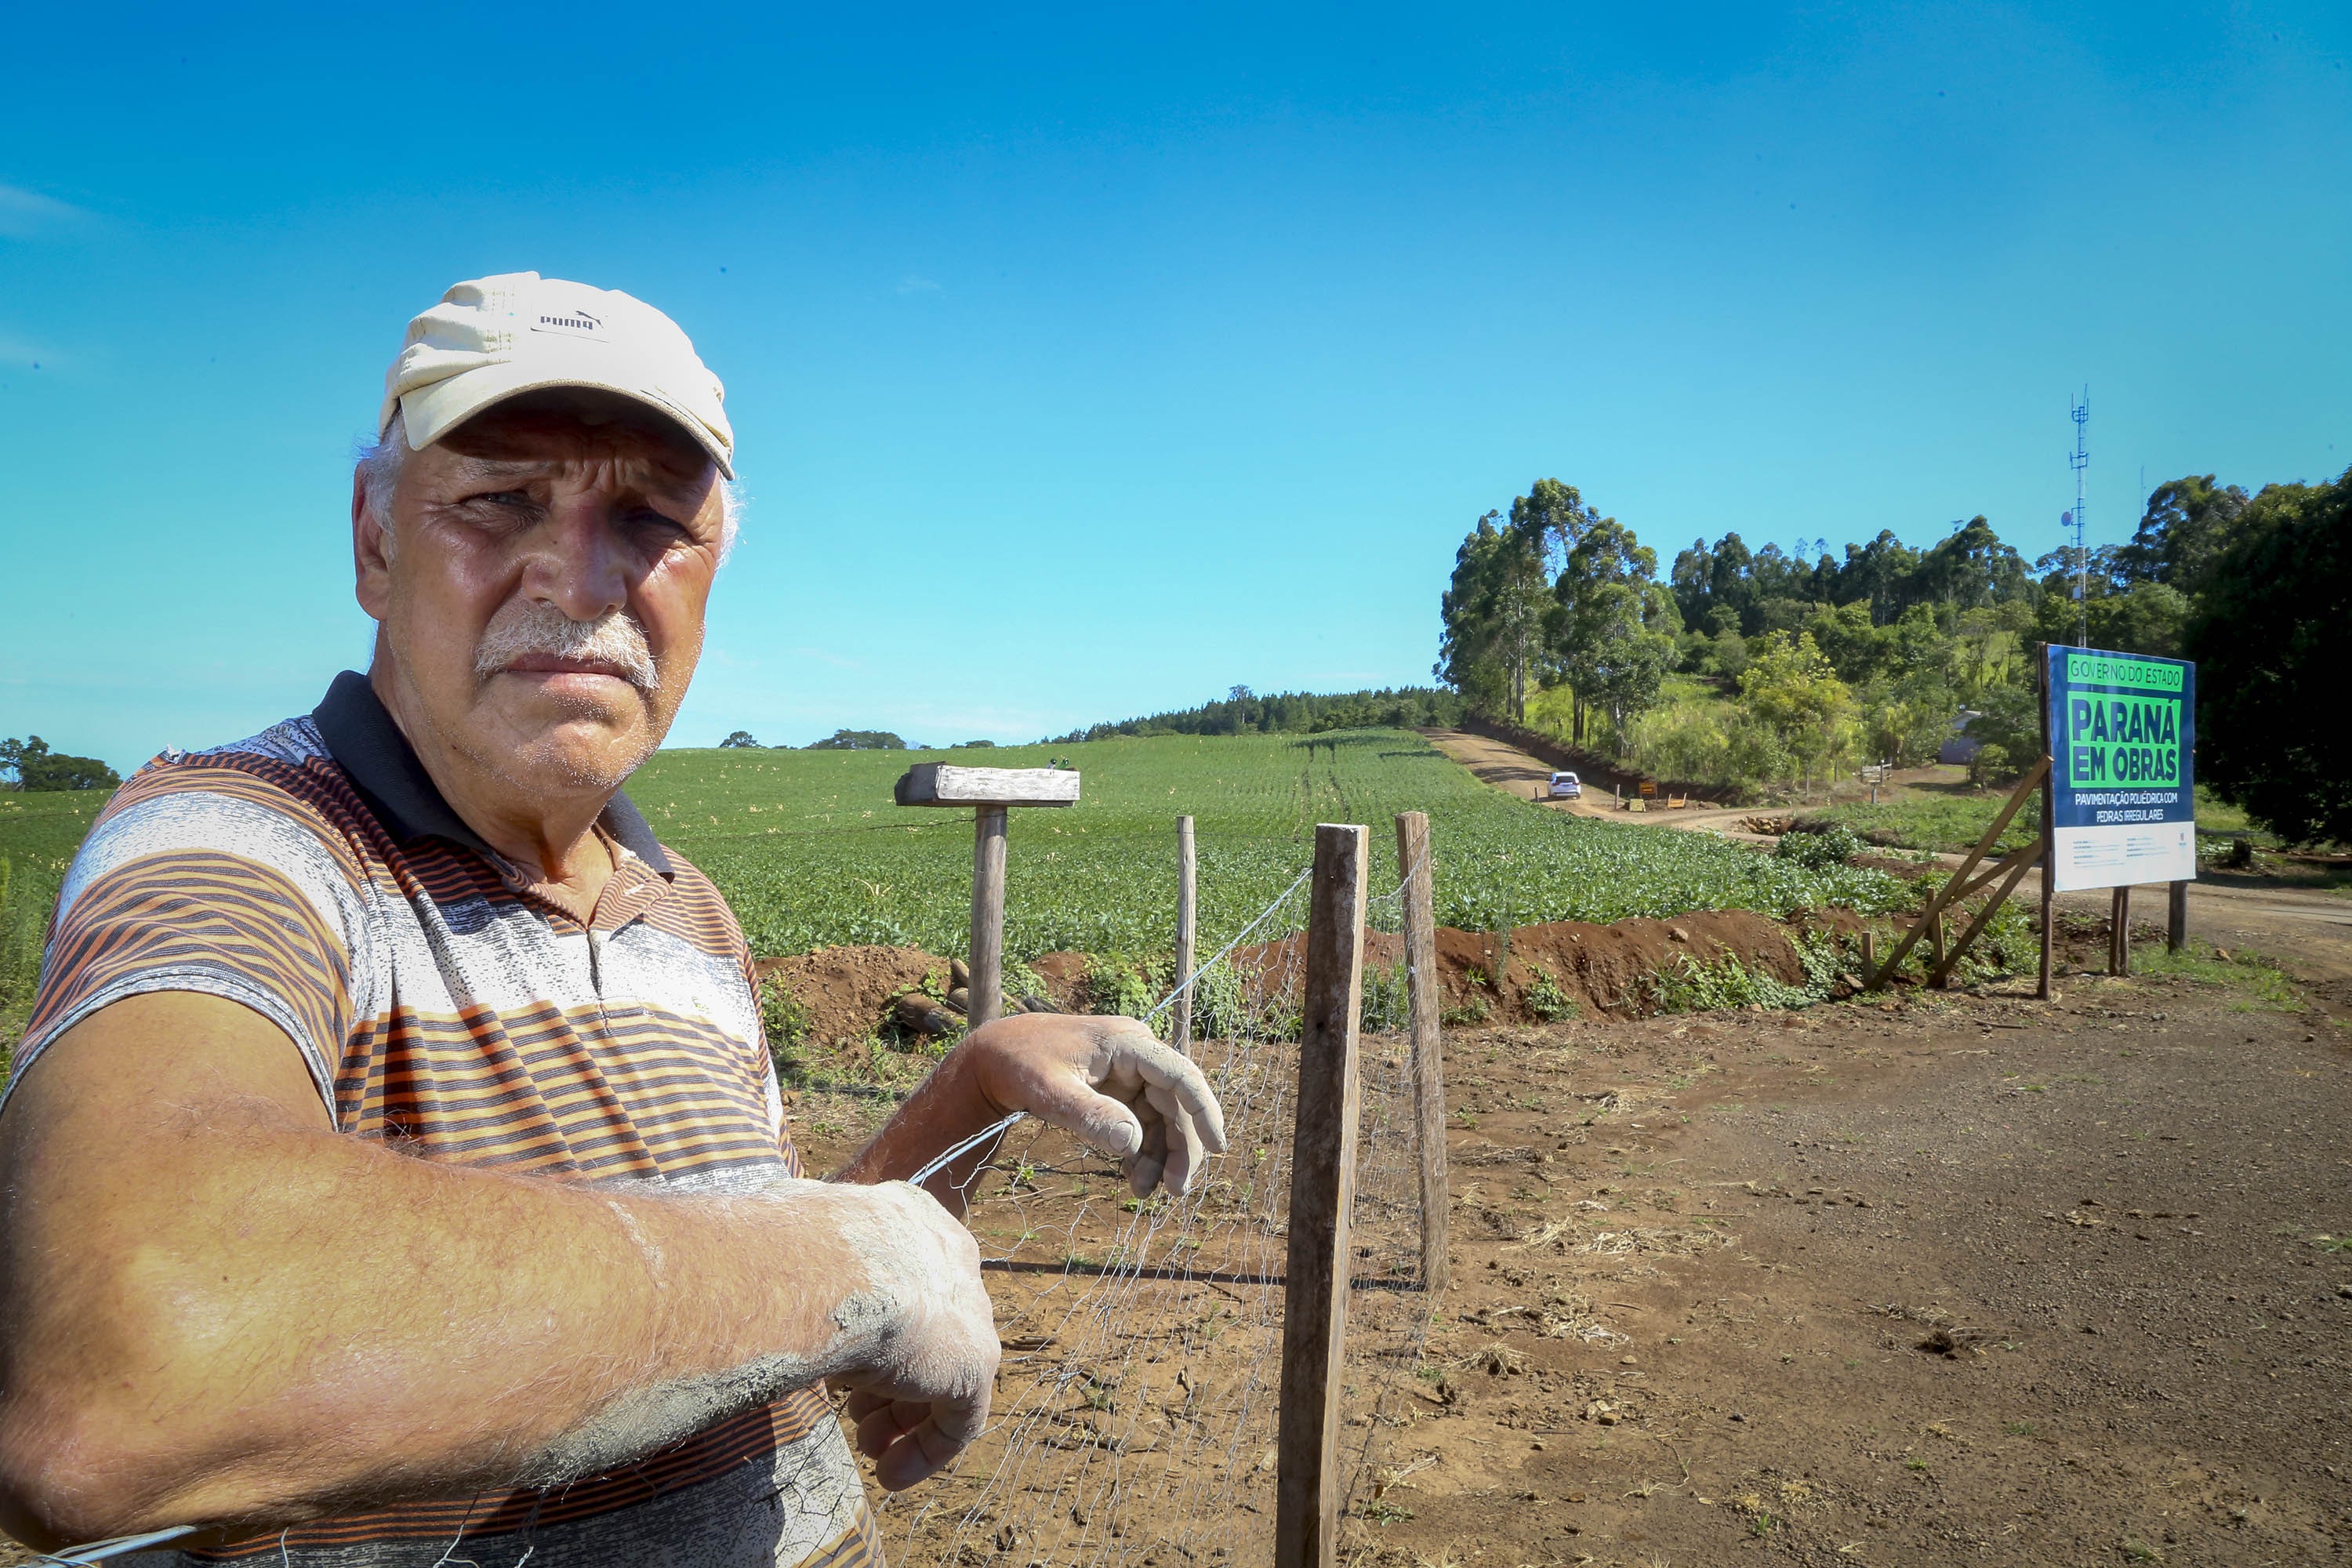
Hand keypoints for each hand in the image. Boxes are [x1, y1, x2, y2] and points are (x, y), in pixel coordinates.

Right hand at [804, 1181, 999, 1489]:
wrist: (823, 1270)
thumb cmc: (783, 1252)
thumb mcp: (786, 1253)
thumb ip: (793, 1269)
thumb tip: (745, 1267)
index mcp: (907, 1219)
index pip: (904, 1281)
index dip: (872, 1330)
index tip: (839, 1368)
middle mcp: (947, 1257)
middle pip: (928, 1330)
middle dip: (890, 1380)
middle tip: (852, 1414)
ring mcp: (968, 1309)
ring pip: (946, 1375)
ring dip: (904, 1418)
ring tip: (867, 1446)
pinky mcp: (975, 1361)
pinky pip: (961, 1416)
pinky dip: (927, 1448)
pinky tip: (890, 1475)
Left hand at [959, 1014, 1229, 1195]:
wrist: (992, 1057)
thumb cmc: (1019, 1064)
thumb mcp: (1050, 1091)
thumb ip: (1090, 1115)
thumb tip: (1132, 1143)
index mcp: (1128, 1043)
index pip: (1181, 1076)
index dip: (1204, 1111)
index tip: (1217, 1148)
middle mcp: (1136, 1055)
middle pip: (1177, 1104)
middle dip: (1181, 1148)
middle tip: (1177, 1191)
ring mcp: (1128, 1074)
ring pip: (1162, 1119)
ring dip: (1159, 1157)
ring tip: (1144, 1193)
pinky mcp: (1117, 1092)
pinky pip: (1142, 1124)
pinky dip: (1141, 1153)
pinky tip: (1134, 1179)